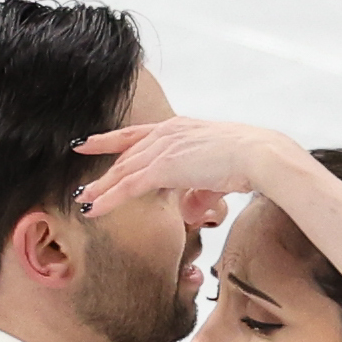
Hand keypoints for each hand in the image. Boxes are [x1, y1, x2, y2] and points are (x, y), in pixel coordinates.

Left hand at [71, 115, 290, 221]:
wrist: (259, 155)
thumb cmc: (248, 164)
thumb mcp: (217, 180)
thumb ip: (198, 195)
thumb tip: (188, 213)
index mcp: (179, 128)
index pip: (136, 134)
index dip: (111, 140)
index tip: (89, 143)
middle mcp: (167, 132)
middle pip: (125, 153)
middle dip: (101, 169)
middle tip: (81, 185)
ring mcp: (164, 147)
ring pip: (123, 170)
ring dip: (100, 188)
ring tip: (82, 202)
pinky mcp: (164, 166)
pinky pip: (128, 186)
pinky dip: (108, 199)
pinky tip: (93, 209)